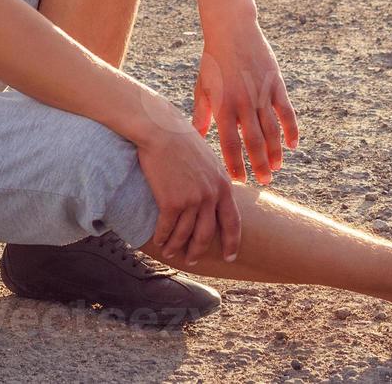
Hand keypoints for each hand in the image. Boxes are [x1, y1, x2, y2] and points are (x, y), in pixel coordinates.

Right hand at [136, 111, 240, 264]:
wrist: (161, 131)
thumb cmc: (182, 141)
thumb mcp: (208, 160)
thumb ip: (213, 181)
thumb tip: (214, 197)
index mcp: (223, 185)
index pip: (233, 222)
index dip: (232, 243)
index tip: (230, 257)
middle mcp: (211, 196)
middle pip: (206, 234)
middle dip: (198, 251)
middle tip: (192, 260)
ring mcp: (192, 200)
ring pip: (184, 235)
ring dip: (176, 247)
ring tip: (171, 252)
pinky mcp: (171, 202)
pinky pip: (166, 229)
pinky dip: (162, 238)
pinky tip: (158, 241)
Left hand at [192, 22, 298, 183]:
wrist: (232, 30)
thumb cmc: (213, 60)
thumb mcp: (202, 87)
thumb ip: (201, 113)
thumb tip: (197, 137)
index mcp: (223, 106)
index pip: (229, 144)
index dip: (235, 164)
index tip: (239, 180)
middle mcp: (243, 104)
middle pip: (254, 142)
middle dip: (259, 165)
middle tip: (264, 183)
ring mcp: (262, 95)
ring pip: (272, 131)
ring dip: (275, 152)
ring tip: (277, 168)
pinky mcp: (276, 85)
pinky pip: (286, 112)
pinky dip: (291, 130)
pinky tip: (292, 145)